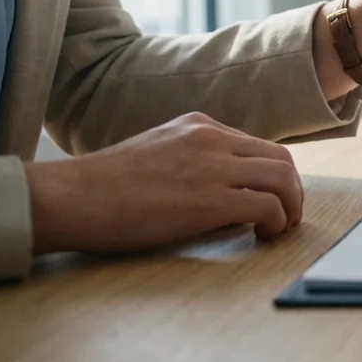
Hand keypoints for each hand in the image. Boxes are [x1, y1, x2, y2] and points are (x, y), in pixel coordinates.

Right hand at [26, 113, 303, 254]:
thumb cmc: (102, 187)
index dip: (273, 176)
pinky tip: (263, 236)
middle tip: (288, 216)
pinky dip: (276, 222)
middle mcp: (211, 138)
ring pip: (283, 178)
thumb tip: (226, 193)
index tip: (273, 199)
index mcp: (198, 125)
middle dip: (293, 190)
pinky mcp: (209, 199)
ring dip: (291, 206)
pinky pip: (268, 206)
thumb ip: (192, 161)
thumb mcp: (156, 153)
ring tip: (280, 228)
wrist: (68, 197)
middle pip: (280, 159)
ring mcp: (212, 166)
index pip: (258, 146)